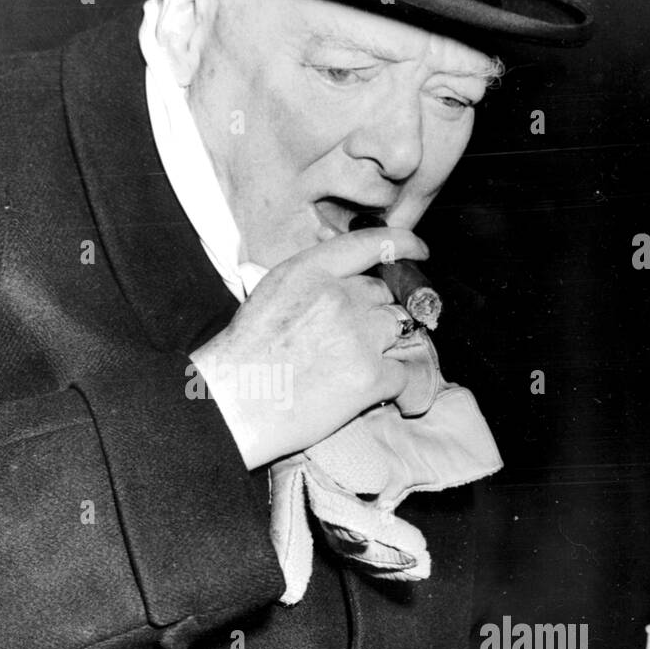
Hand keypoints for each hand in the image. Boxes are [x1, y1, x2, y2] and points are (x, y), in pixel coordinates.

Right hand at [190, 226, 429, 468]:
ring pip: (399, 330)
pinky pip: (408, 373)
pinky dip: (404, 386)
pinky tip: (392, 396)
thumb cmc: (241, 357)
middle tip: (350, 342)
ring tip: (356, 368)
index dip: (402, 245)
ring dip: (385, 348)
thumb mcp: (270, 294)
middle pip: (385, 295)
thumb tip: (348, 282)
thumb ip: (312, 280)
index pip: (371, 243)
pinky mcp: (369, 377)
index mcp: (310, 271)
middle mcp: (339, 296)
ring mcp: (358, 335)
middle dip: (375, 315)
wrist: (231, 405)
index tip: (418, 252)